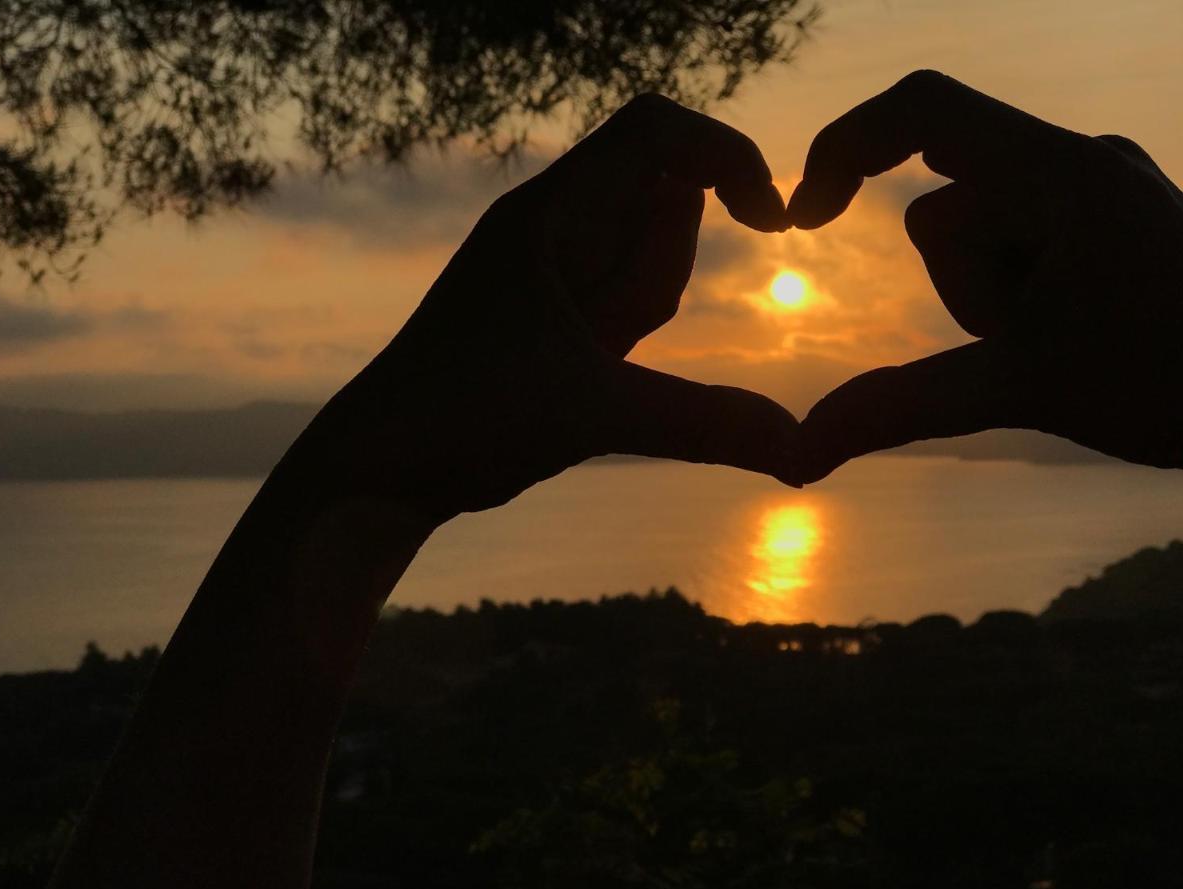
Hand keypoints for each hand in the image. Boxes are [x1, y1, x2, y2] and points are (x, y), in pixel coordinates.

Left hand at [301, 95, 799, 519]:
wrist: (380, 464)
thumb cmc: (464, 418)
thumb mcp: (593, 415)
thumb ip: (702, 426)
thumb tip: (802, 452)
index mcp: (547, 213)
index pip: (656, 130)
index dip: (729, 155)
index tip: (775, 221)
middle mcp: (549, 227)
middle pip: (660, 203)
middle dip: (660, 273)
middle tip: (602, 343)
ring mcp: (552, 271)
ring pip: (644, 259)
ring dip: (643, 307)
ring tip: (583, 366)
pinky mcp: (554, 316)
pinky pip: (622, 301)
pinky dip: (631, 329)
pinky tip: (590, 376)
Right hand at [789, 70, 1182, 480]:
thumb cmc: (1173, 380)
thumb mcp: (1023, 389)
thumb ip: (902, 409)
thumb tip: (797, 456)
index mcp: (1058, 173)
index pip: (923, 109)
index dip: (844, 147)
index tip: (803, 219)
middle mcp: (1077, 162)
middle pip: (944, 207)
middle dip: (958, 285)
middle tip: (1025, 341)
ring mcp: (1095, 191)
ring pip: (979, 236)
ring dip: (989, 298)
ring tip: (1060, 343)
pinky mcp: (1106, 221)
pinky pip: (1019, 243)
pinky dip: (1014, 291)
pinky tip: (1073, 332)